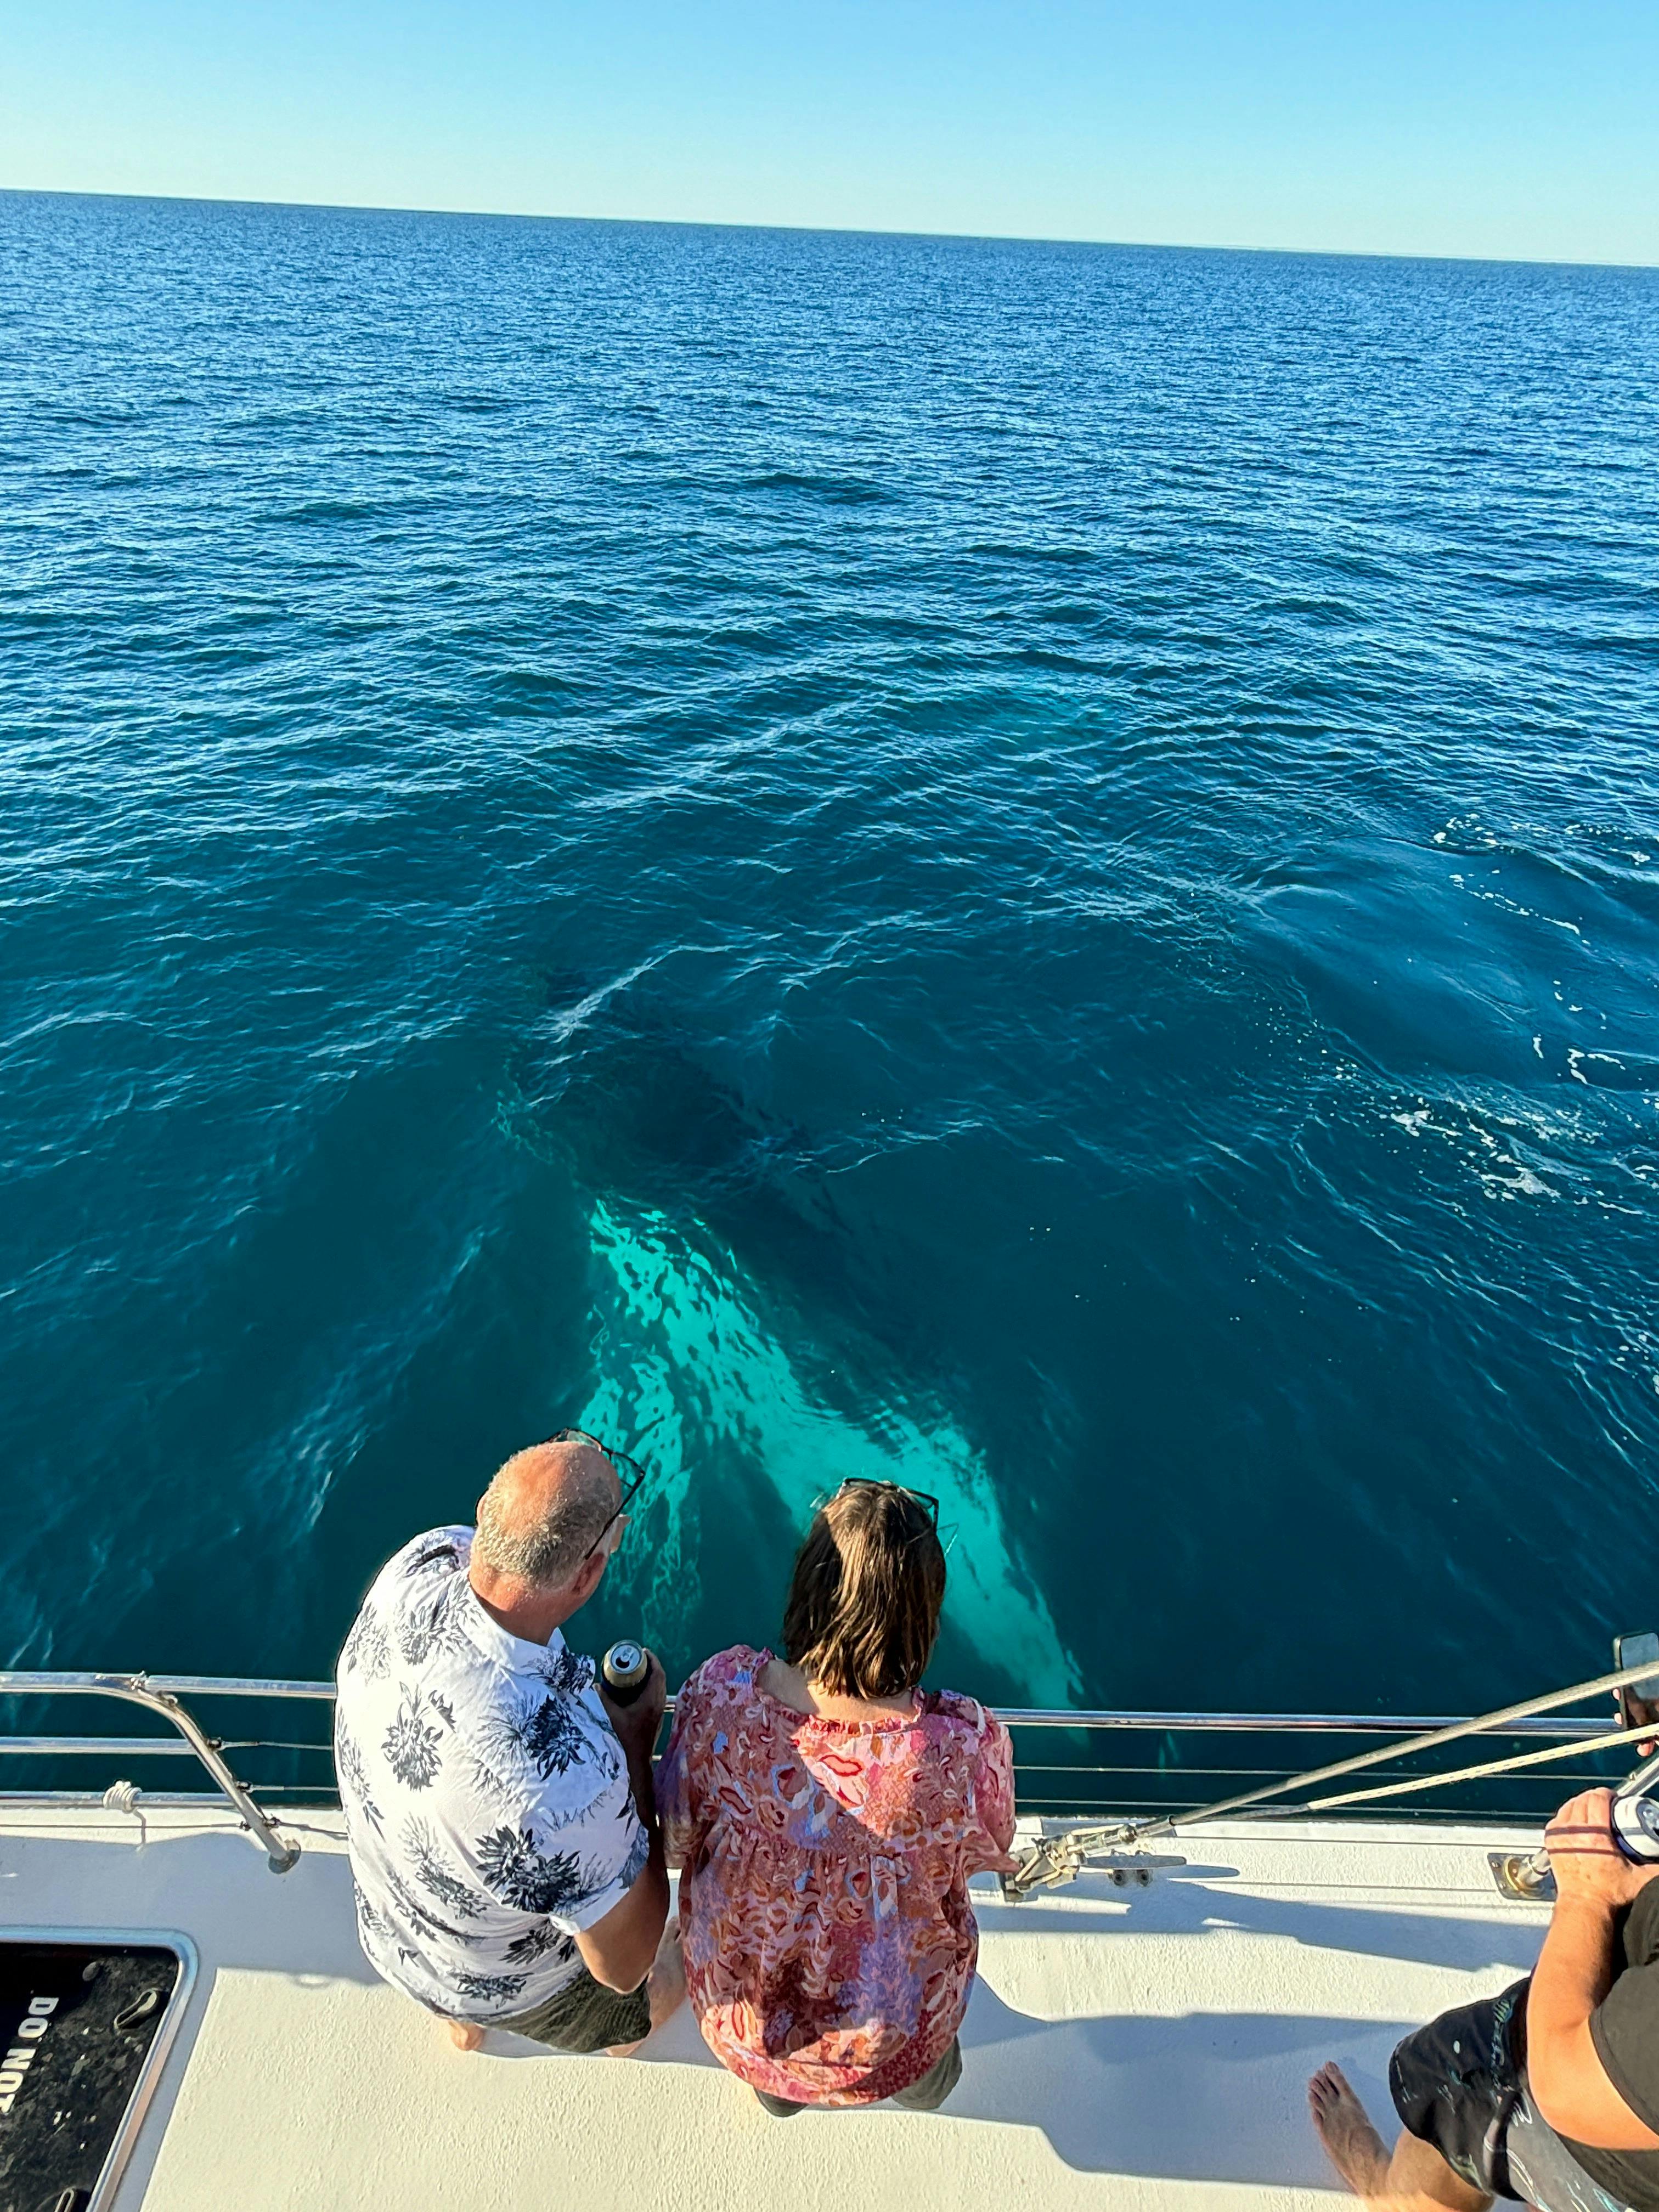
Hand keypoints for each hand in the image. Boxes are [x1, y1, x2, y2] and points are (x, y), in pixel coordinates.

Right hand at [600, 1649, 666, 1755]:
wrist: (638, 1758)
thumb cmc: (626, 1738)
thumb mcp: (613, 1717)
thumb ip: (604, 1700)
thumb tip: (595, 1686)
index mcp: (650, 1700)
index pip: (657, 1673)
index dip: (652, 1659)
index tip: (643, 1651)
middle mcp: (659, 1703)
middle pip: (661, 1677)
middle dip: (653, 1664)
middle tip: (640, 1657)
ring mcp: (660, 1709)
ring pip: (662, 1686)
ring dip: (654, 1674)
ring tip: (641, 1668)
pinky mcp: (659, 1715)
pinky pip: (660, 1693)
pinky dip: (654, 1685)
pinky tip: (643, 1686)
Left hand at [1546, 1789, 1658, 1910]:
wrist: (1585, 1905)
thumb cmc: (1607, 1894)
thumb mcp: (1638, 1879)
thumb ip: (1656, 1867)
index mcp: (1595, 1836)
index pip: (1597, 1800)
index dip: (1606, 1794)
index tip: (1613, 1797)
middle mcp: (1575, 1832)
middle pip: (1582, 1800)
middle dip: (1595, 1797)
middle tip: (1606, 1803)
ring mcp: (1561, 1836)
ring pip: (1568, 1806)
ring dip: (1580, 1803)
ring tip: (1592, 1809)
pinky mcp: (1552, 1842)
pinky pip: (1557, 1818)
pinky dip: (1566, 1815)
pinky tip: (1575, 1819)